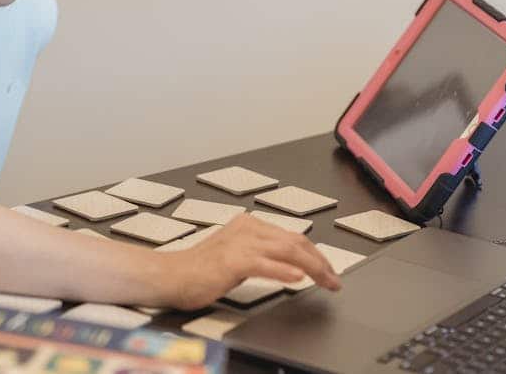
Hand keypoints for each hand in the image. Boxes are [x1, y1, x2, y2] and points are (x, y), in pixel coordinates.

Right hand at [163, 213, 341, 309]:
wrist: (172, 275)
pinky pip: (265, 265)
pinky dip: (283, 271)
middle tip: (334, 279)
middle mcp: (246, 228)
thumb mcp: (236, 256)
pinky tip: (297, 278)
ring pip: (286, 251)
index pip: (291, 236)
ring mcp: (239, 243)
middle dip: (319, 262)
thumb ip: (261, 254)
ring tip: (326, 280)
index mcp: (248, 225)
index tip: (328, 270)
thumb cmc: (200, 270)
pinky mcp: (232, 261)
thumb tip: (292, 264)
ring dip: (311, 268)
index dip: (314, 254)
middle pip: (294, 241)